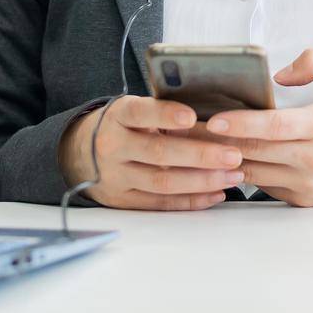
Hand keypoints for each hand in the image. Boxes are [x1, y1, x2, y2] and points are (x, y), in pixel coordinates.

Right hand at [59, 95, 244, 209]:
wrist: (78, 152)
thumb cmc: (122, 125)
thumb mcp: (132, 109)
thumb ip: (161, 112)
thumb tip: (212, 117)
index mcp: (118, 116)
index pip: (141, 113)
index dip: (166, 115)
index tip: (192, 116)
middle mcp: (113, 146)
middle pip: (159, 153)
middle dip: (200, 155)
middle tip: (233, 154)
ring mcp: (115, 176)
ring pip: (162, 182)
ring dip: (202, 181)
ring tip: (233, 175)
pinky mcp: (121, 200)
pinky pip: (159, 203)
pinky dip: (190, 200)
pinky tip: (215, 193)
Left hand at [208, 49, 312, 206]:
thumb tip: (278, 77)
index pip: (275, 126)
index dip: (242, 123)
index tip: (214, 120)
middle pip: (256, 150)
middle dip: (219, 140)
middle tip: (190, 129)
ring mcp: (307, 183)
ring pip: (253, 171)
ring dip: (222, 158)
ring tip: (198, 143)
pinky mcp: (300, 198)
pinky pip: (261, 184)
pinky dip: (241, 170)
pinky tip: (222, 158)